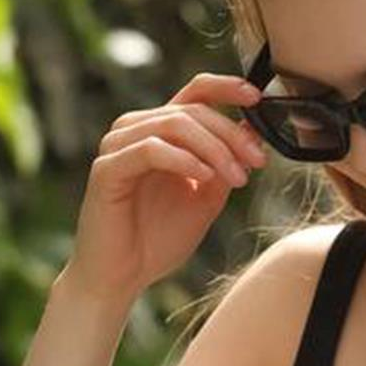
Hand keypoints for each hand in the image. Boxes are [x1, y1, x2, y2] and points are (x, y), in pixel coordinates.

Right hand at [67, 72, 268, 305]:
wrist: (122, 277)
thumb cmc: (158, 239)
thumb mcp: (206, 200)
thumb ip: (225, 167)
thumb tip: (253, 136)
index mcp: (160, 133)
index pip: (195, 93)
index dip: (227, 88)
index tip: (258, 99)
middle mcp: (136, 130)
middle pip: (192, 110)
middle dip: (232, 134)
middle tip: (258, 162)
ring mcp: (118, 146)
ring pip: (174, 124)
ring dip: (214, 149)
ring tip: (237, 178)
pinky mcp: (107, 168)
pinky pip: (151, 149)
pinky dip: (184, 160)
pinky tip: (205, 177)